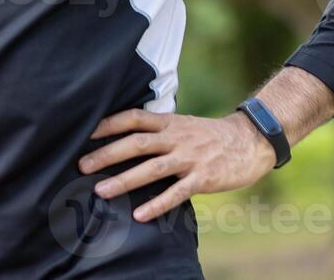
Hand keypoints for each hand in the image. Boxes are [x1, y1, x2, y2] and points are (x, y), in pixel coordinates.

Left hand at [78, 108, 274, 221]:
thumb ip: (159, 130)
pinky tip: (140, 215)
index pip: (134, 118)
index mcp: (169, 122)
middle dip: (107, 154)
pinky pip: (177, 193)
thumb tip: (126, 138)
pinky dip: (157, 204)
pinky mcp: (204, 178)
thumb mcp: (183, 124)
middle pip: (136, 143)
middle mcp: (176, 137)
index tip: (86, 132)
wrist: (251, 140)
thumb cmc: (211, 135)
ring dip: (124, 180)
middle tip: (82, 166)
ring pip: (152, 168)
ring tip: (100, 191)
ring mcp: (190, 157)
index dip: (109, 124)